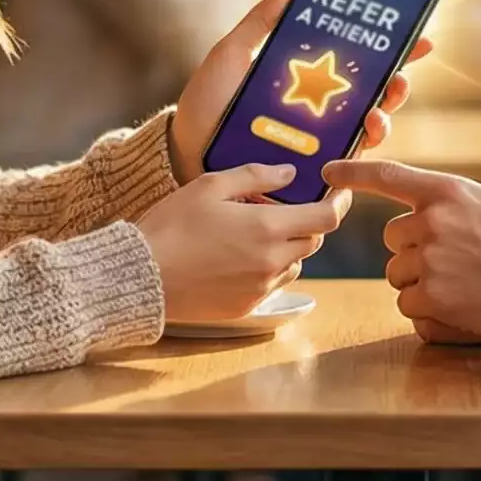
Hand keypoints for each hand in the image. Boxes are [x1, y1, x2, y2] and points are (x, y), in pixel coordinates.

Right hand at [134, 164, 353, 323]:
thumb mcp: (210, 187)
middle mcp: (272, 261)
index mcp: (268, 228)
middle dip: (306, 222)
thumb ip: (256, 177)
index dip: (338, 203)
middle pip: (313, 241)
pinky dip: (267, 269)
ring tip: (255, 233)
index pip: (325, 218)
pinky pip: (272, 285)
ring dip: (287, 247)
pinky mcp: (247, 307)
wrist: (141, 276)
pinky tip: (238, 257)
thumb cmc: (172, 226)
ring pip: (294, 264)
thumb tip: (289, 173)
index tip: (339, 192)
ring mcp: (260, 288)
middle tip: (283, 208)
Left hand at [173, 0, 432, 180]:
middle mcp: (318, 108)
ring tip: (382, 104)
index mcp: (304, 76)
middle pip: (372, 93)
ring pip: (368, 126)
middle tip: (401, 70)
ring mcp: (318, 139)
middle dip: (397, 79)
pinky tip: (366, 133)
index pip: (355, 60)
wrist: (185, 151)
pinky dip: (364, 146)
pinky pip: (349, 160)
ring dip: (386, 113)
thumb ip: (260, 22)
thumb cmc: (207, 103)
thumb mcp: (232, 54)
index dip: (389, 47)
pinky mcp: (312, 169)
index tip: (415, 32)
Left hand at [319, 160, 480, 343]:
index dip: (354, 172)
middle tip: (452, 260)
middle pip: (392, 239)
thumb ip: (463, 195)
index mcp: (448, 192)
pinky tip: (461, 306)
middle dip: (414, 250)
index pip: (389, 176)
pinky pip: (409, 307)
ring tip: (462, 284)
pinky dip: (430, 312)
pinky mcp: (431, 299)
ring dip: (421, 282)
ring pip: (398, 275)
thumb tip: (439, 200)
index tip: (329, 171)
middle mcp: (432, 223)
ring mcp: (429, 262)